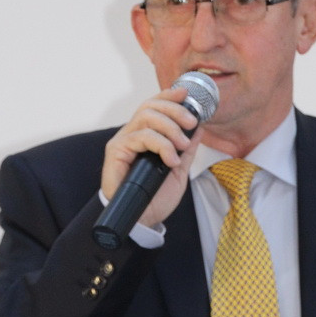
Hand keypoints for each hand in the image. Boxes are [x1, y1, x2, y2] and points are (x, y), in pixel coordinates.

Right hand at [101, 87, 201, 227]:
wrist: (142, 221)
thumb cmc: (154, 199)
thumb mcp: (178, 172)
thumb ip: (186, 151)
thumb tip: (199, 130)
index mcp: (145, 137)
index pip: (154, 107)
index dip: (169, 96)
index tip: (186, 94)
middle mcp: (131, 135)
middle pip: (150, 106)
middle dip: (175, 110)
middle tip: (191, 123)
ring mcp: (123, 142)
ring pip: (146, 118)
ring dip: (170, 128)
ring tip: (182, 146)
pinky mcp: (116, 152)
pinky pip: (140, 137)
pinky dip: (160, 145)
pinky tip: (170, 160)